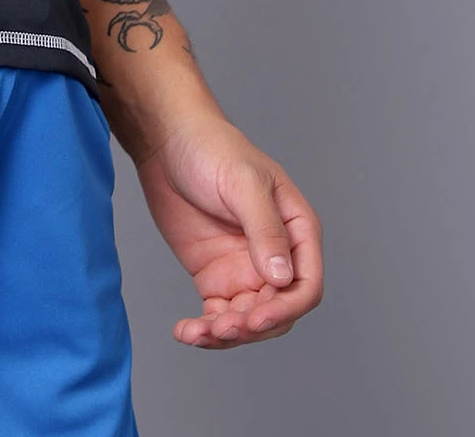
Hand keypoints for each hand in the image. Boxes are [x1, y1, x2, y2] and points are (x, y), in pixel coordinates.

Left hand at [135, 111, 323, 348]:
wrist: (167, 140)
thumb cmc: (212, 148)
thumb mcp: (242, 182)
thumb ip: (264, 228)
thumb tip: (283, 278)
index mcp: (296, 230)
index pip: (306, 285)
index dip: (286, 308)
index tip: (256, 318)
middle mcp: (276, 255)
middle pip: (278, 311)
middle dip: (252, 326)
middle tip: (221, 327)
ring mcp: (245, 268)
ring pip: (247, 319)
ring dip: (227, 334)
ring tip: (198, 333)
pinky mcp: (215, 276)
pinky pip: (218, 314)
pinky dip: (205, 329)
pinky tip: (186, 333)